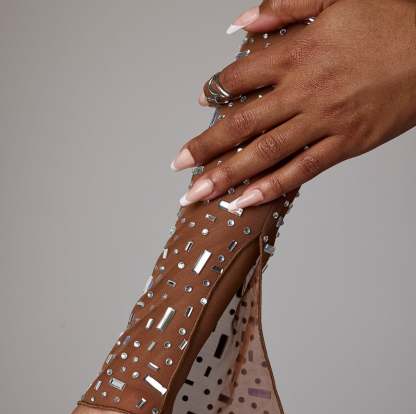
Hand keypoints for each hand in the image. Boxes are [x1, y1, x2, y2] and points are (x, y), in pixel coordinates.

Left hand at [172, 0, 415, 209]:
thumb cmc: (392, 17)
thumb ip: (284, 7)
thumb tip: (240, 24)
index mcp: (298, 53)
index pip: (241, 77)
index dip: (215, 90)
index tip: (200, 101)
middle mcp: (304, 91)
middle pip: (241, 124)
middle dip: (205, 148)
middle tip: (178, 167)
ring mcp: (324, 122)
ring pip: (265, 153)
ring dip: (226, 176)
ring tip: (199, 194)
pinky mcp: (346, 145)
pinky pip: (302, 171)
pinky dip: (271, 187)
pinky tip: (245, 201)